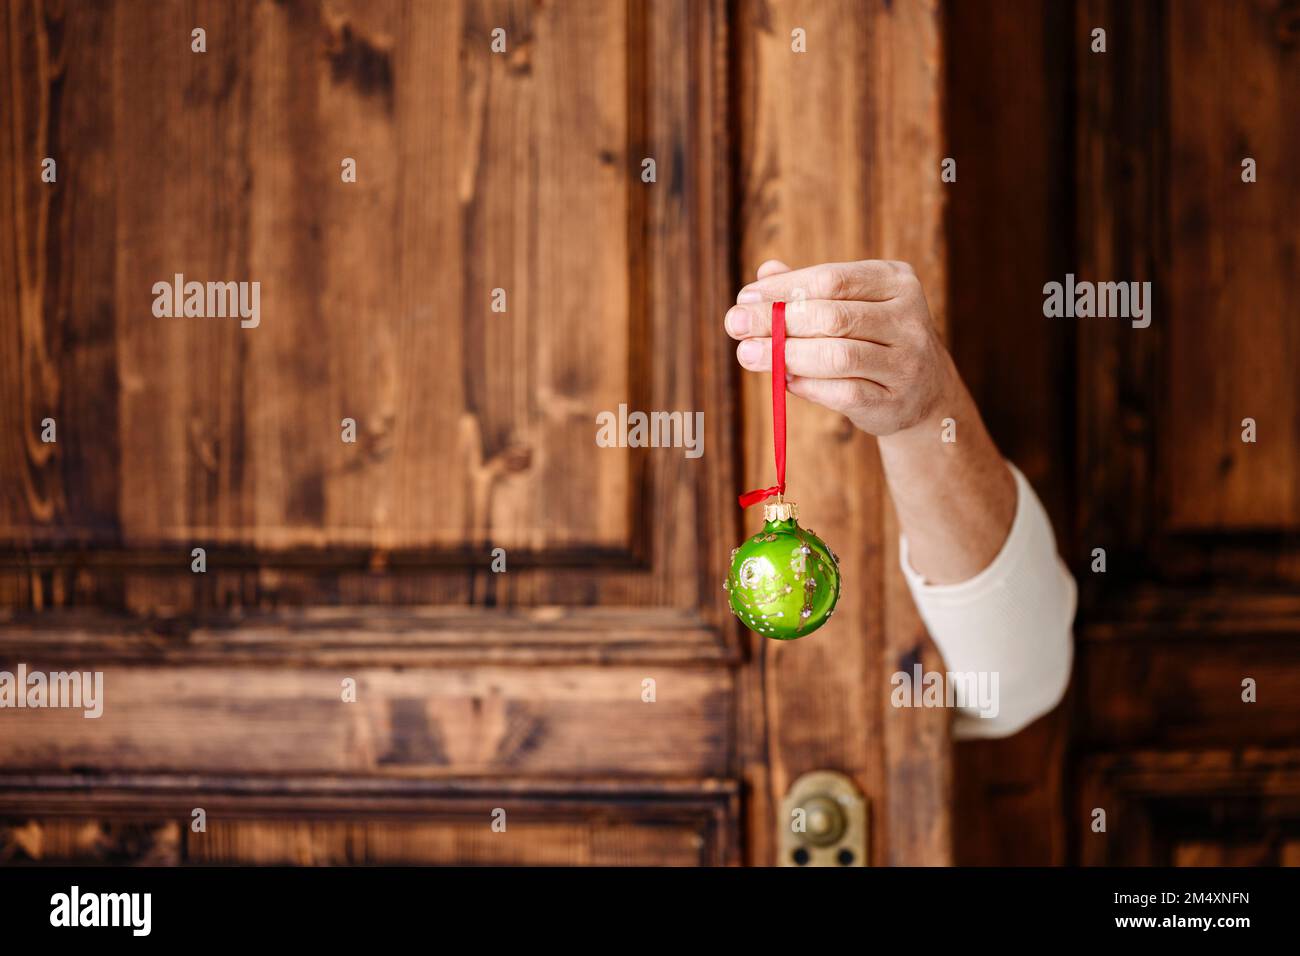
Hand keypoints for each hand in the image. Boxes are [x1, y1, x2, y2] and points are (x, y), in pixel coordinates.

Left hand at [725, 259, 958, 436]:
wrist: (924, 392)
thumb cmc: (872, 339)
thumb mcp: (849, 304)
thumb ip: (808, 289)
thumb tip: (764, 273)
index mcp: (895, 280)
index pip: (830, 279)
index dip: (783, 289)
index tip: (743, 298)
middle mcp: (908, 318)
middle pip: (831, 317)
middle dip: (775, 321)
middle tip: (735, 325)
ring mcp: (906, 362)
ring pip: (836, 356)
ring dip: (784, 355)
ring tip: (747, 354)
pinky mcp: (894, 400)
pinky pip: (843, 393)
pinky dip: (807, 385)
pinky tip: (783, 380)